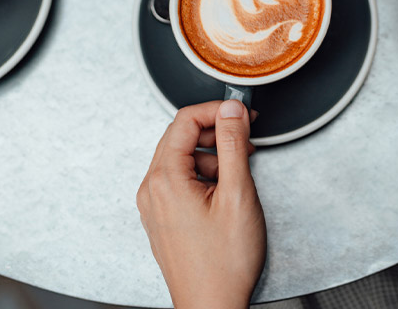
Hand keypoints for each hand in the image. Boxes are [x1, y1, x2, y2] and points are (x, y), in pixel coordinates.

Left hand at [137, 100, 265, 308]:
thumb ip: (233, 144)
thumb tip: (231, 109)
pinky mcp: (162, 217)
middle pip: (180, 137)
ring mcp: (154, 204)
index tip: (241, 112)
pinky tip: (223, 192)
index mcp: (165, 179)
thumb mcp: (237, 194)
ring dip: (211, 156)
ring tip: (238, 174)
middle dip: (215, 132)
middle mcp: (152, 189)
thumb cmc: (223, 263)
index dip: (216, 110)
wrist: (212, 307)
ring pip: (181, 158)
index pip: (184, 120)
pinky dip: (203, 175)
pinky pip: (179, 180)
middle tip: (246, 138)